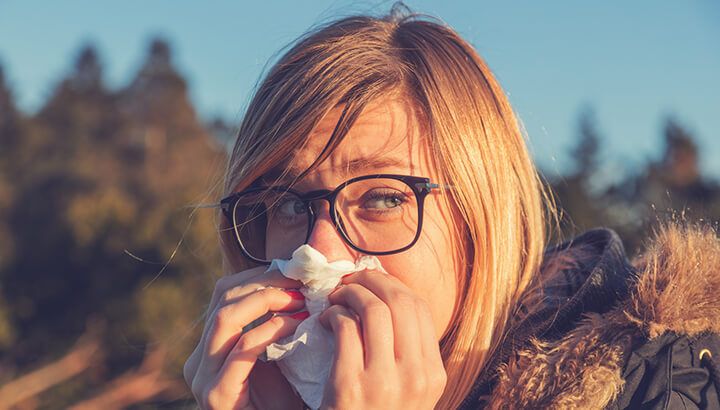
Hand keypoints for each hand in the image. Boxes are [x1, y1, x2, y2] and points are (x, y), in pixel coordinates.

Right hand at [184, 266, 308, 409]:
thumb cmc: (283, 405)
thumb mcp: (278, 357)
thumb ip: (278, 325)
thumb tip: (302, 284)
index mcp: (209, 347)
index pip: (225, 292)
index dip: (260, 274)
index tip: (296, 271)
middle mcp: (198, 360)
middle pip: (222, 298)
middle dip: (266, 282)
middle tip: (302, 281)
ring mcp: (202, 379)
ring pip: (226, 318)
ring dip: (267, 300)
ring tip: (301, 300)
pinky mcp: (216, 397)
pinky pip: (241, 350)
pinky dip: (270, 331)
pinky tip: (296, 326)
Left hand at [318, 269, 446, 409]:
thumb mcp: (406, 393)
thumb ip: (405, 356)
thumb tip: (386, 302)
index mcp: (433, 375)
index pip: (421, 309)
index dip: (393, 285)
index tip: (372, 282)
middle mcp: (416, 376)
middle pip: (400, 302)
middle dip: (371, 280)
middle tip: (349, 281)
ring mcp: (385, 382)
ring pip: (374, 309)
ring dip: (350, 294)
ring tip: (334, 298)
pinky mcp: (351, 386)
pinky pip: (346, 329)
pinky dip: (332, 315)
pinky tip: (324, 320)